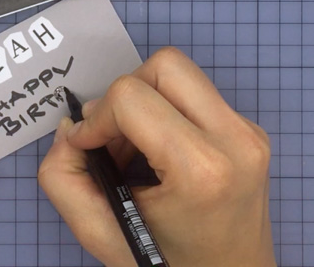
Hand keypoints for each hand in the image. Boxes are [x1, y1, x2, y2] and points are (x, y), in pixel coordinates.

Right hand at [38, 47, 275, 266]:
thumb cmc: (169, 263)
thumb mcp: (101, 232)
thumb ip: (63, 178)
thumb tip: (70, 129)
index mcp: (202, 167)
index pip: (130, 96)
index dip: (96, 118)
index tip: (87, 147)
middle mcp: (235, 140)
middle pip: (164, 66)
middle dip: (124, 95)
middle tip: (111, 139)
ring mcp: (248, 132)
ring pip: (180, 74)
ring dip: (145, 102)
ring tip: (134, 149)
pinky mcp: (250, 130)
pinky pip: (196, 95)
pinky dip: (166, 113)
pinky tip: (158, 154)